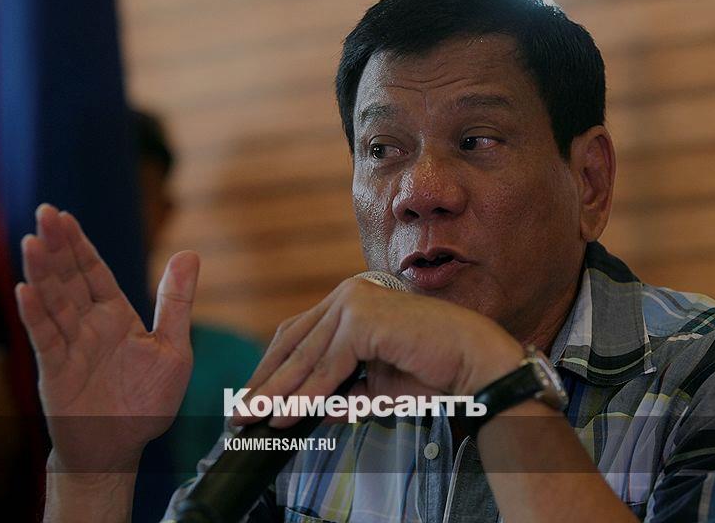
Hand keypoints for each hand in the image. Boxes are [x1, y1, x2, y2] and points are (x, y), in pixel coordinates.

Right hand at [15, 204, 198, 471]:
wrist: (123, 445)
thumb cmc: (148, 400)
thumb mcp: (174, 347)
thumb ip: (177, 302)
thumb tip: (189, 253)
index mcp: (116, 316)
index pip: (94, 273)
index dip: (80, 245)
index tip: (64, 216)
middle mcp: (89, 326)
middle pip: (70, 279)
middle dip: (57, 247)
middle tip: (44, 213)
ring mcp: (71, 346)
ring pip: (54, 302)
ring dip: (43, 273)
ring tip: (32, 242)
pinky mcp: (58, 371)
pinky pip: (46, 339)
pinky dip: (36, 315)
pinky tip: (25, 290)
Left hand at [234, 277, 524, 427]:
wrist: (473, 364)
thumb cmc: (433, 371)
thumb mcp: (373, 386)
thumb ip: (340, 391)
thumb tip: (305, 409)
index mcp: (351, 301)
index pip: (299, 335)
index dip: (273, 369)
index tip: (254, 399)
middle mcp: (349, 294)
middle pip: (293, 341)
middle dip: (266, 381)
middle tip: (240, 413)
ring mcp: (356, 300)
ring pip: (306, 356)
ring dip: (278, 392)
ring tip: (254, 419)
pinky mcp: (364, 317)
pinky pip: (327, 364)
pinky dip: (306, 394)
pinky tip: (288, 415)